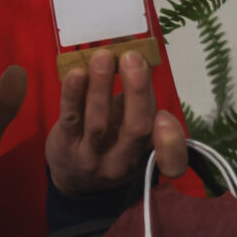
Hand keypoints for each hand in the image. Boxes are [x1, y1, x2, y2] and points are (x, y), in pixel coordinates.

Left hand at [46, 50, 188, 196]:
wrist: (72, 180)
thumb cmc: (111, 146)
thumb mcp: (132, 134)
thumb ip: (140, 104)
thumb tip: (138, 58)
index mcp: (147, 155)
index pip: (172, 162)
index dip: (172, 144)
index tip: (165, 117)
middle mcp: (122, 161)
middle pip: (136, 130)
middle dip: (137, 92)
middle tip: (133, 58)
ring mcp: (92, 157)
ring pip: (99, 123)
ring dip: (101, 87)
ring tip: (103, 57)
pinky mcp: (65, 146)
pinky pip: (70, 119)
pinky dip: (73, 95)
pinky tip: (76, 73)